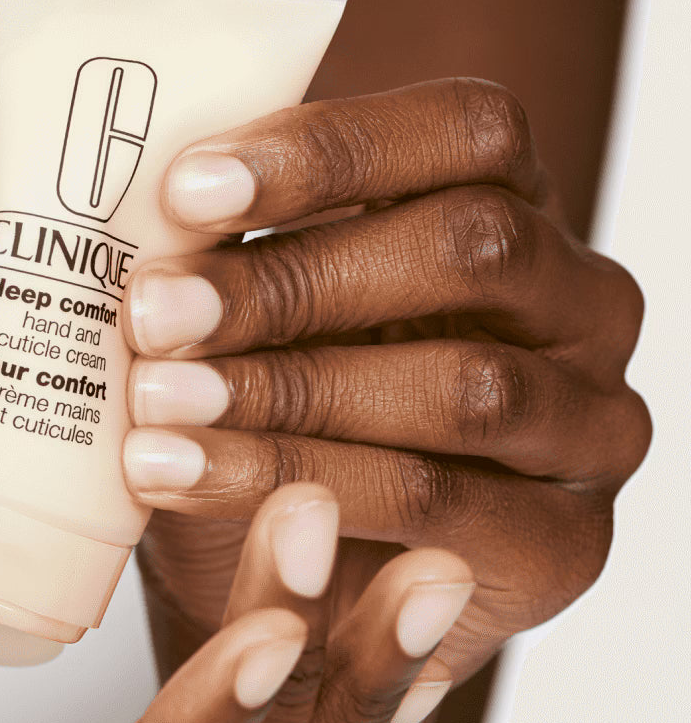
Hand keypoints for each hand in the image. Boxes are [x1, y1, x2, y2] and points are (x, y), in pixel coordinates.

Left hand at [123, 78, 649, 683]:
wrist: (311, 588)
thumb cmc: (282, 422)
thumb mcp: (256, 323)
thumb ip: (232, 257)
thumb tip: (132, 210)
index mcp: (517, 210)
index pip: (466, 134)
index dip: (328, 150)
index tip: (185, 189)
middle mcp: (581, 305)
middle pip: (469, 249)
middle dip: (289, 281)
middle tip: (152, 314)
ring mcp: (590, 427)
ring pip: (460, 386)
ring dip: (286, 392)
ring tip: (154, 405)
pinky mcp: (567, 542)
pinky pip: (437, 502)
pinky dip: (298, 484)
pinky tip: (186, 477)